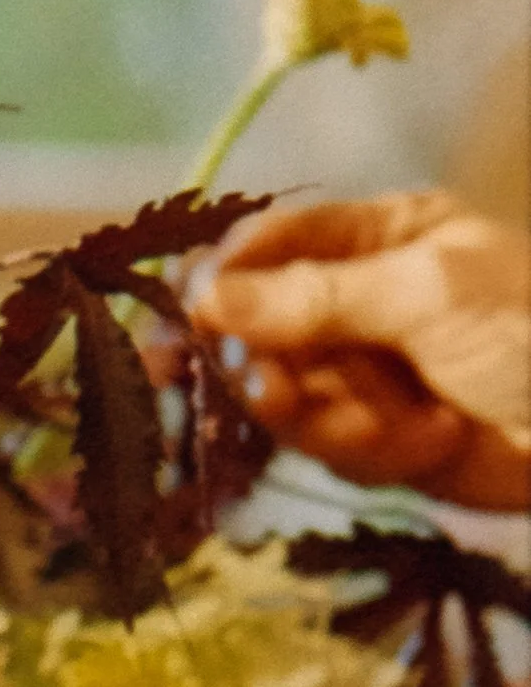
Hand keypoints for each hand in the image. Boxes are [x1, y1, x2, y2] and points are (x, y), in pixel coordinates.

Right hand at [195, 194, 530, 511]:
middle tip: (276, 390)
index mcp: (384, 236)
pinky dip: (379, 451)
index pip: (275, 241)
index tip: (190, 313)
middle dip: (271, 366)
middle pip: (261, 330)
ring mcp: (371, 373)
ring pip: (290, 398)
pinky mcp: (382, 440)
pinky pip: (334, 448)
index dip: (226, 275)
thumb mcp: (425, 294)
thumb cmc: (528, 334)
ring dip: (332, 418)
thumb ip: (313, 297)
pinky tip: (437, 441)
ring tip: (385, 425)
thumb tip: (202, 295)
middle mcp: (364, 300)